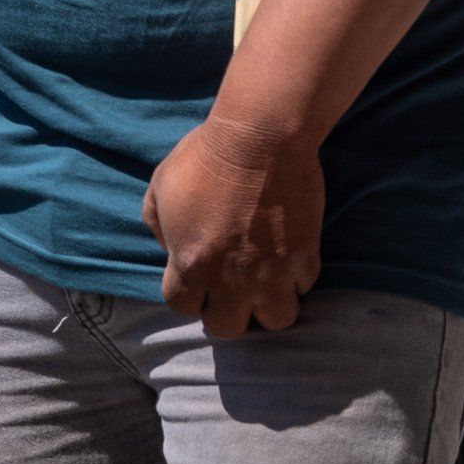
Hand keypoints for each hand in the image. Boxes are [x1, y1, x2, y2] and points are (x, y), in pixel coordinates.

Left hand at [147, 116, 324, 337]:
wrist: (260, 136)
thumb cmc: (205, 156)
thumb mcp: (160, 187)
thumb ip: (158, 228)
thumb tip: (170, 248)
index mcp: (190, 264)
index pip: (183, 308)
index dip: (191, 294)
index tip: (200, 278)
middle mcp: (231, 279)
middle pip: (228, 328)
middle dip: (228, 311)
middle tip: (233, 288)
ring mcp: (272, 271)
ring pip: (276, 319)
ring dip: (270, 304)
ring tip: (267, 283)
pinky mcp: (304, 254)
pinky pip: (305, 284)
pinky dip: (298, 275)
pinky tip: (290, 255)